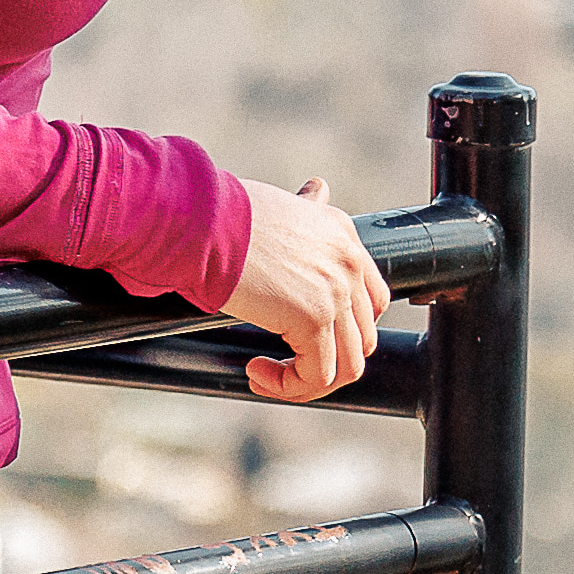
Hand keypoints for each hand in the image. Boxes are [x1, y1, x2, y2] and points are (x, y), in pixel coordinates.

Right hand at [223, 175, 384, 401]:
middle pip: (362, 336)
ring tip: (267, 375)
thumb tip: (319, 188)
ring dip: (307, 381)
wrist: (202, 221)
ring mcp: (336, 291)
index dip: (343, 330)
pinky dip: (289, 386)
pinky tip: (256, 372)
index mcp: (343, 233)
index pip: (371, 299)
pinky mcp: (314, 317)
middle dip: (325, 359)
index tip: (302, 338)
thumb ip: (308, 205)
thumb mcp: (282, 204)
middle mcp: (348, 261)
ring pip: (347, 364)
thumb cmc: (225, 212)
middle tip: (282, 363)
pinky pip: (318, 375)